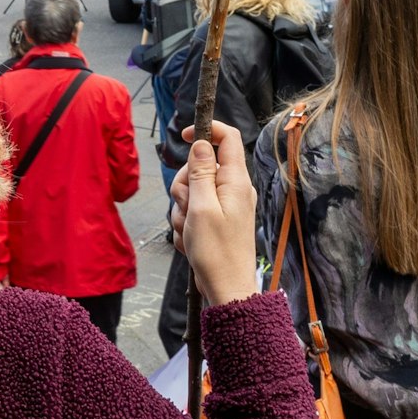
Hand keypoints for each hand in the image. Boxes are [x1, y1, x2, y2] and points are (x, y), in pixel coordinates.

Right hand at [168, 121, 259, 305]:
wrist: (226, 287)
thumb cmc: (216, 250)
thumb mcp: (202, 207)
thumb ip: (201, 173)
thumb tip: (202, 144)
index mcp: (235, 181)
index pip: (227, 138)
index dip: (206, 131)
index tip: (184, 137)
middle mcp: (233, 189)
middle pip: (201, 166)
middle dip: (184, 184)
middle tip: (186, 206)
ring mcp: (225, 205)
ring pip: (192, 190)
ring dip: (182, 209)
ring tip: (188, 230)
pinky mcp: (217, 219)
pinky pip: (192, 210)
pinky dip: (185, 223)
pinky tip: (189, 240)